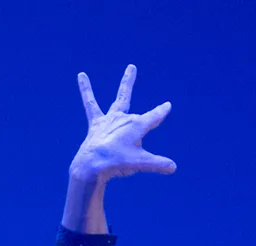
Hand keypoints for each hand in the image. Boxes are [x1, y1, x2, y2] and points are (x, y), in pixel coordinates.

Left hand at [71, 65, 175, 182]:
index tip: (167, 106)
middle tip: (160, 101)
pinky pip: (91, 104)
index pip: (154, 116)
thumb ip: (157, 163)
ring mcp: (110, 119)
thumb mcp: (140, 163)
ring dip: (127, 83)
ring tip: (131, 68)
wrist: (92, 165)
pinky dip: (86, 90)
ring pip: (120, 99)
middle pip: (140, 107)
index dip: (161, 112)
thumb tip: (173, 167)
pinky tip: (81, 75)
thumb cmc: (117, 163)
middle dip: (147, 103)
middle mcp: (124, 118)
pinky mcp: (96, 123)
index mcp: (137, 125)